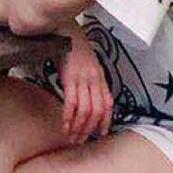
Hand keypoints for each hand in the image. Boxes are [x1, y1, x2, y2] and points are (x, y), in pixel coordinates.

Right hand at [57, 27, 112, 143]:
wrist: (67, 33)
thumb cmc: (76, 51)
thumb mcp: (90, 67)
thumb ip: (93, 83)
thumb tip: (92, 100)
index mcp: (100, 79)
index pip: (108, 105)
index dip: (105, 121)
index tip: (100, 133)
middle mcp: (94, 80)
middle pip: (97, 111)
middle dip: (90, 129)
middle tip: (81, 139)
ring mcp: (82, 80)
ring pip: (85, 110)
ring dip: (79, 127)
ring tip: (72, 136)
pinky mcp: (69, 78)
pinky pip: (71, 102)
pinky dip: (69, 117)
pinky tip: (65, 124)